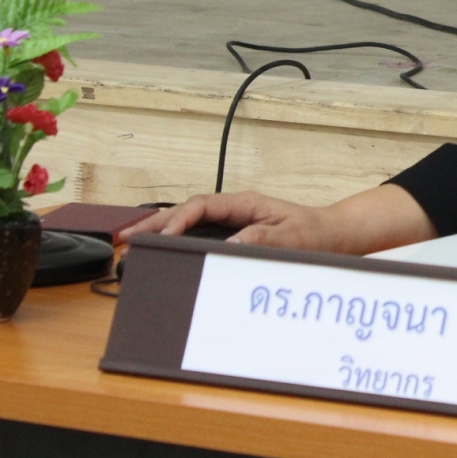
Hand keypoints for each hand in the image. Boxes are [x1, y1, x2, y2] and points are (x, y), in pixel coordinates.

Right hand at [117, 184, 434, 255]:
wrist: (333, 236)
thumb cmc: (314, 234)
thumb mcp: (292, 237)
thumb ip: (263, 239)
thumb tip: (231, 244)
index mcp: (244, 204)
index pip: (200, 206)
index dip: (176, 221)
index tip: (159, 237)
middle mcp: (233, 210)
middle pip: (185, 212)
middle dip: (153, 224)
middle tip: (123, 239)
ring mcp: (231, 222)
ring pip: (187, 223)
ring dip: (160, 233)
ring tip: (130, 246)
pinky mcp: (232, 236)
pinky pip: (198, 236)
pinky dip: (176, 243)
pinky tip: (160, 254)